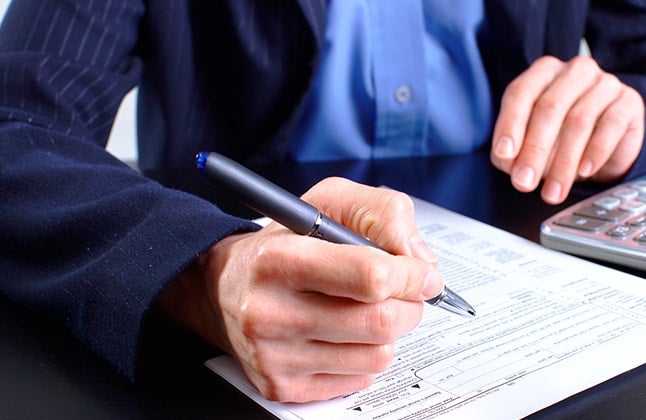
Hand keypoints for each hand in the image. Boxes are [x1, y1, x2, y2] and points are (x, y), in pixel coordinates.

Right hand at [159, 178, 443, 401]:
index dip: (411, 275)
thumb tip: (421, 260)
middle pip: (381, 322)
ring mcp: (273, 355)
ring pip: (378, 355)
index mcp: (278, 259)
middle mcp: (268, 311)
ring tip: (364, 309)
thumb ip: (383, 213)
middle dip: (409, 305)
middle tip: (404, 293)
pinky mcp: (281, 386)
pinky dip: (364, 355)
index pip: (369, 276)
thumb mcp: (328, 202)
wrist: (223, 288)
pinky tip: (343, 334)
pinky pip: (359, 379)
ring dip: (388, 331)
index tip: (422, 273)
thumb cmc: (286, 242)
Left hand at [490, 55, 644, 203]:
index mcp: (543, 72)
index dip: (510, 125)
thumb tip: (509, 161)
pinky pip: (611, 125)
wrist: (608, 144)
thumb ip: (514, 150)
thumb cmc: (561, 138)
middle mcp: (574, 72)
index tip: (505, 155)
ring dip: (563, 161)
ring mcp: (604, 83)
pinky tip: (585, 171)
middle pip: (549, 107)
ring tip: (553, 190)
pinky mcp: (628, 102)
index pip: (520, 93)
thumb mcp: (531, 144)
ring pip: (578, 120)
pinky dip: (596, 151)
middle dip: (534, 150)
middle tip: (525, 182)